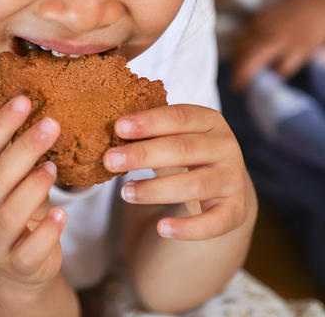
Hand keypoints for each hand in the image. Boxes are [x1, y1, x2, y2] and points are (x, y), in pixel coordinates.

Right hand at [0, 95, 66, 294]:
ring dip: (34, 186)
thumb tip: (38, 108)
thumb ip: (16, 153)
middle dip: (24, 148)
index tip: (24, 100)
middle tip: (52, 124)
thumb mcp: (11, 180)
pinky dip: (47, 231)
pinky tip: (62, 213)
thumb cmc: (16, 208)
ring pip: (10, 213)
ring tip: (54, 168)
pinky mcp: (16, 265)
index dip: (0, 124)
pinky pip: (30, 249)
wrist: (18, 266)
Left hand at [103, 104, 250, 239]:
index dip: (148, 122)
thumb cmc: (186, 152)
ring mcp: (233, 179)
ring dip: (155, 190)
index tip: (118, 128)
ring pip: (193, 185)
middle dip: (143, 154)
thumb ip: (150, 132)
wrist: (224, 183)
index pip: (179, 117)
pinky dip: (188, 228)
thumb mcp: (173, 135)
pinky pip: (213, 222)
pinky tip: (162, 229)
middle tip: (109, 160)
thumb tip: (112, 132)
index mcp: (209, 120)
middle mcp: (226, 146)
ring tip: (125, 192)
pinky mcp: (236, 210)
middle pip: (182, 149)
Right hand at [232, 0, 324, 89]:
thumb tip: (272, 78)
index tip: (238, 88)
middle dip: (236, 68)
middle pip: (239, 52)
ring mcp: (257, 21)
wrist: (317, 4)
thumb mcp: (303, 53)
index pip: (247, 62)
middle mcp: (258, 30)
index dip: (240, 76)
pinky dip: (242, 45)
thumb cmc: (313, 30)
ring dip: (237, 57)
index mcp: (269, 42)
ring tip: (241, 69)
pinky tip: (247, 52)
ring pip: (239, 42)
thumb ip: (285, 67)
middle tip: (238, 82)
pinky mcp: (259, 16)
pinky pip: (244, 33)